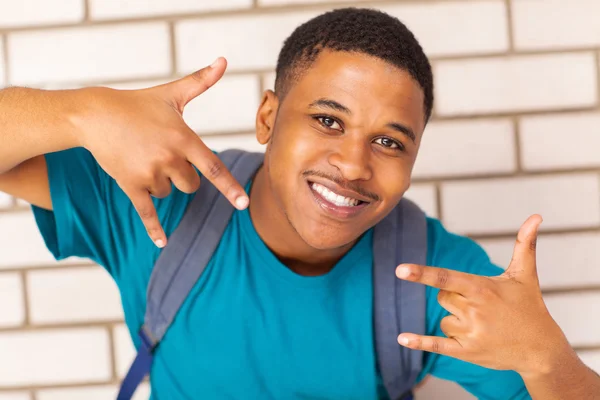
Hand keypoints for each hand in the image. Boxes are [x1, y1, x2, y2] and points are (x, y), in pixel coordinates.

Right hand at [72, 57, 247, 247]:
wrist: (94, 115)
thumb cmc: (138, 103)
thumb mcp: (172, 94)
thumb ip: (201, 82)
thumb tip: (223, 61)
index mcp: (183, 139)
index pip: (213, 167)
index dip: (229, 187)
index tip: (243, 204)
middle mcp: (168, 159)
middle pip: (191, 186)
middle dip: (184, 176)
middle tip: (164, 155)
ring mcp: (148, 174)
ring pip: (170, 193)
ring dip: (163, 183)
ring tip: (145, 159)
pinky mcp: (130, 185)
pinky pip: (147, 212)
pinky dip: (154, 228)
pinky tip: (162, 243)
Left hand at [395, 215, 569, 376]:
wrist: (541, 350)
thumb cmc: (530, 307)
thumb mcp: (525, 275)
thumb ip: (524, 245)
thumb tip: (536, 216)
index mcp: (482, 288)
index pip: (445, 278)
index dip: (421, 273)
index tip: (400, 269)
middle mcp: (474, 310)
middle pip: (442, 297)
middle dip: (455, 299)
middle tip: (482, 307)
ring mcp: (470, 332)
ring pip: (443, 319)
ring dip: (456, 321)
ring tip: (484, 326)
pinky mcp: (466, 351)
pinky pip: (436, 344)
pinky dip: (418, 342)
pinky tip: (401, 338)